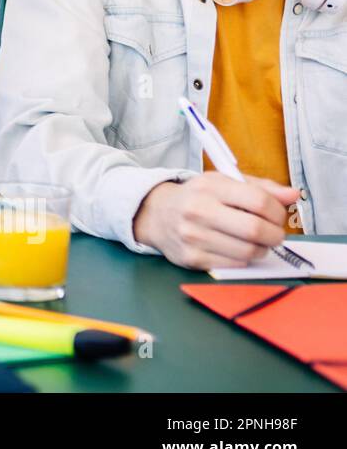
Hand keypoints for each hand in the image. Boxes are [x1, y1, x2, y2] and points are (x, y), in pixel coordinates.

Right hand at [131, 172, 301, 268]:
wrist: (156, 214)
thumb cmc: (198, 197)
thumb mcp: (224, 183)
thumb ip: (260, 188)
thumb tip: (293, 195)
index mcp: (209, 187)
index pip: (258, 201)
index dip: (278, 211)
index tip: (277, 215)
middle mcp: (198, 211)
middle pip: (256, 230)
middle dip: (275, 235)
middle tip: (274, 234)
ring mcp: (193, 237)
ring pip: (248, 252)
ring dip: (261, 249)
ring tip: (255, 242)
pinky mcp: (192, 259)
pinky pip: (234, 265)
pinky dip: (244, 260)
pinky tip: (237, 249)